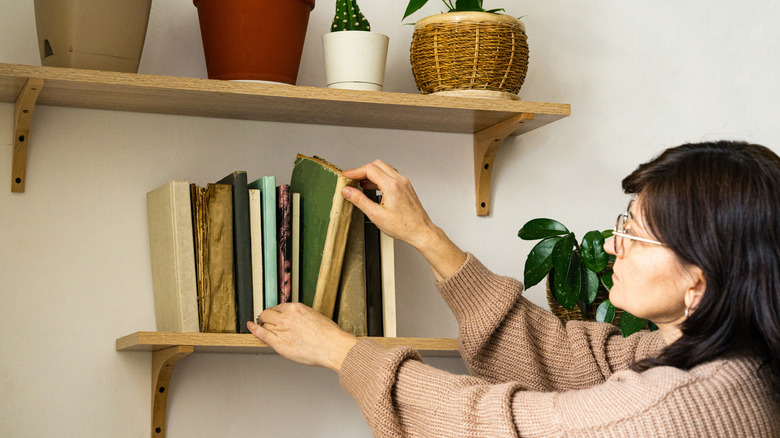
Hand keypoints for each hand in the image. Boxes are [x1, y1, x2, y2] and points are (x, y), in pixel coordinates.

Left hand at [247, 303, 357, 371]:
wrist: (333, 346)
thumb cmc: (328, 334)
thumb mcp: (314, 316)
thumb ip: (300, 316)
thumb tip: (293, 319)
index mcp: (296, 308)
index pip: (278, 307)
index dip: (276, 314)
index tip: (275, 317)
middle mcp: (286, 316)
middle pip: (268, 314)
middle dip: (267, 318)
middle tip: (268, 323)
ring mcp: (281, 329)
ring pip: (265, 323)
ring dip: (265, 326)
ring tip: (266, 329)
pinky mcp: (279, 343)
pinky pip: (262, 333)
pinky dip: (254, 329)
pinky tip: (250, 326)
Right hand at [341, 160, 466, 280]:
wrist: (421, 231)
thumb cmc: (404, 226)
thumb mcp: (376, 215)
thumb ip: (360, 200)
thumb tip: (347, 191)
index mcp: (392, 186)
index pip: (370, 169)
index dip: (355, 171)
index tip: (347, 176)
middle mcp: (400, 181)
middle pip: (377, 165)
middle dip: (362, 170)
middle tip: (352, 178)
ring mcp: (404, 183)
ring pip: (384, 169)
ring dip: (371, 173)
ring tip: (360, 183)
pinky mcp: (406, 187)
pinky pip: (391, 176)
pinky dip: (380, 178)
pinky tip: (373, 187)